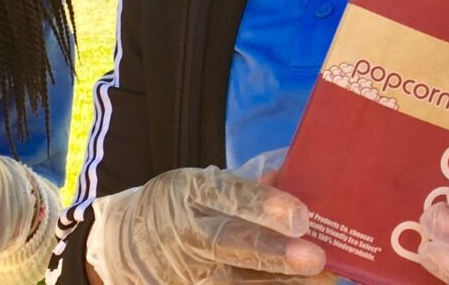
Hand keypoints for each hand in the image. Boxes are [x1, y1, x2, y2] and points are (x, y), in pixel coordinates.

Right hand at [89, 154, 334, 284]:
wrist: (127, 245)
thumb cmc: (175, 206)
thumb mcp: (198, 182)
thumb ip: (243, 185)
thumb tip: (292, 174)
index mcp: (190, 193)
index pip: (228, 197)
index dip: (264, 206)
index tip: (299, 216)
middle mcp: (189, 234)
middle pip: (234, 244)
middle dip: (276, 253)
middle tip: (315, 256)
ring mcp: (190, 271)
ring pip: (238, 280)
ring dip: (280, 281)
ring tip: (321, 279)